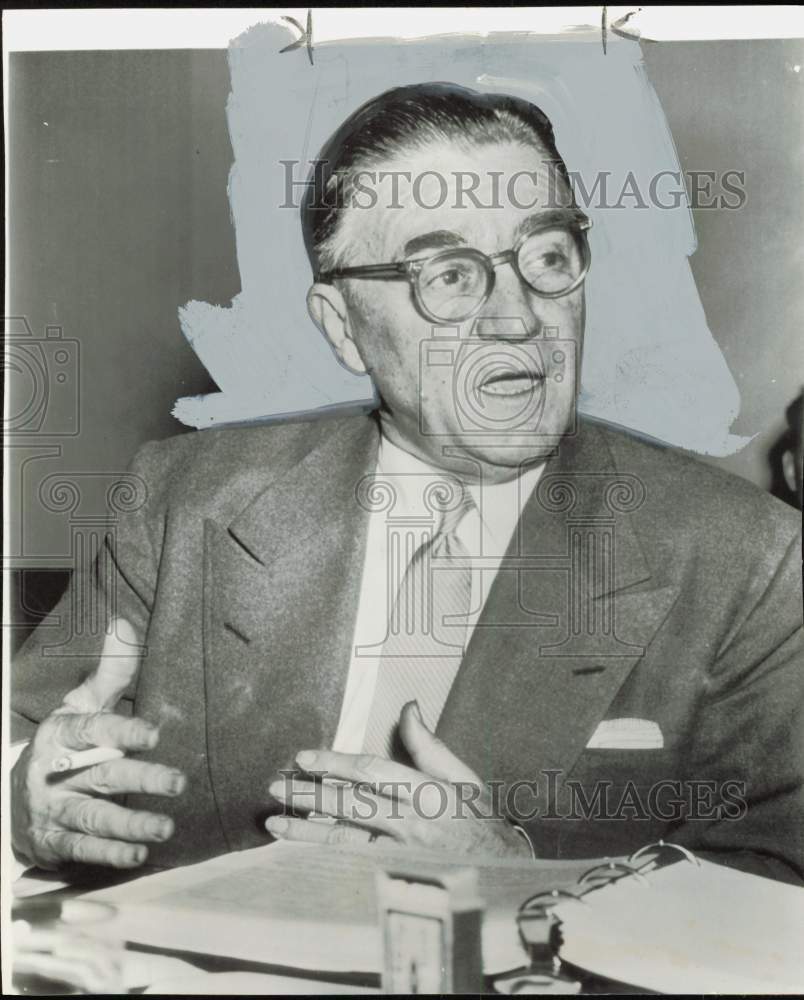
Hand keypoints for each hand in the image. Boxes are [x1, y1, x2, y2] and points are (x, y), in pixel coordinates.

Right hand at [11, 618, 186, 869]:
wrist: (14, 795)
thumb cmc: (65, 742)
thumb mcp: (80, 704)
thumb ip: (109, 672)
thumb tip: (124, 623)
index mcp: (62, 732)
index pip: (92, 729)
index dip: (122, 731)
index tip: (154, 734)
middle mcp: (54, 771)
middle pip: (100, 774)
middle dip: (140, 778)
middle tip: (178, 782)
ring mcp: (52, 809)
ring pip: (93, 816)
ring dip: (130, 823)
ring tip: (165, 826)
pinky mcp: (54, 841)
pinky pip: (82, 849)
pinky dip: (110, 853)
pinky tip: (139, 854)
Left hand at [266, 702, 530, 858]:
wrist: (501, 875)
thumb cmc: (480, 821)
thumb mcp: (463, 777)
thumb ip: (429, 744)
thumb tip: (408, 706)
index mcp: (427, 793)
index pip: (372, 772)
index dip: (335, 762)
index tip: (304, 758)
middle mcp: (412, 824)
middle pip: (350, 805)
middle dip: (309, 794)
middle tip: (276, 786)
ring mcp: (401, 856)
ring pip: (343, 840)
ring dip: (305, 831)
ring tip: (274, 822)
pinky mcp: (394, 879)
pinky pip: (350, 867)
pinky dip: (320, 858)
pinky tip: (296, 854)